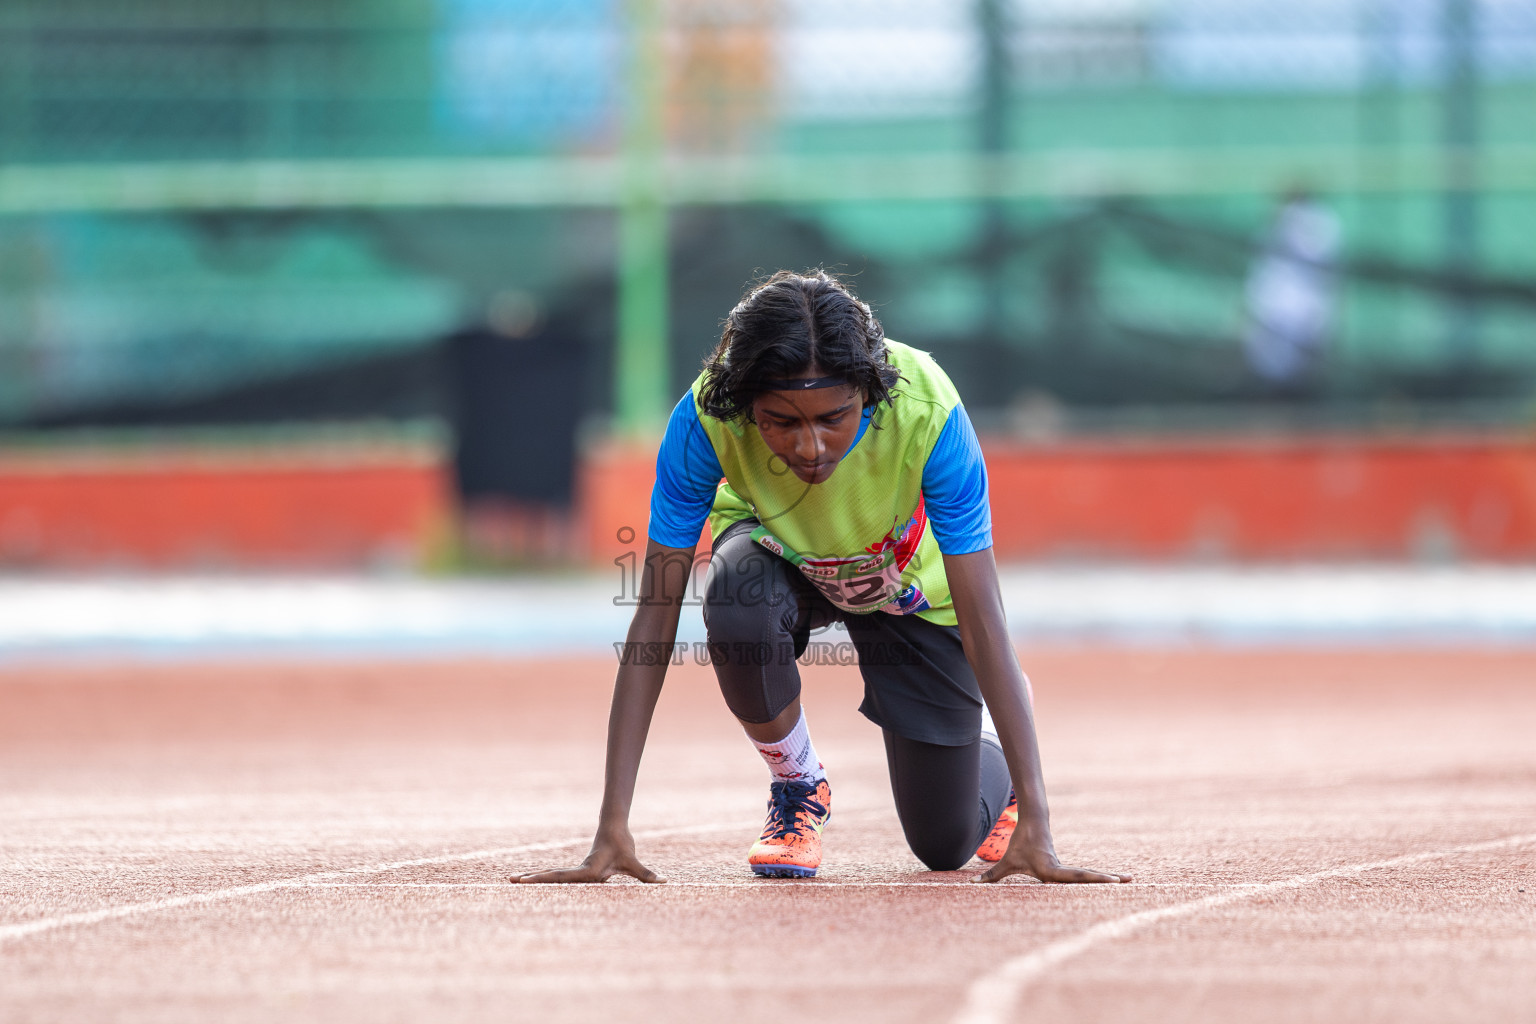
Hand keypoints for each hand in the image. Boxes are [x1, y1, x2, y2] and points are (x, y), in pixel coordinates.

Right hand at [511, 827, 665, 884]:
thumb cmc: (623, 845)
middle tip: (511, 880)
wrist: (615, 828)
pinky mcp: (579, 871)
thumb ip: (646, 874)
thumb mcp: (633, 862)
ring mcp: (576, 870)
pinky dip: (545, 880)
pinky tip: (534, 882)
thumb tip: (662, 882)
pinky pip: (558, 877)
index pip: (563, 877)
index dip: (545, 879)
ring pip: (552, 875)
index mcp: (588, 871)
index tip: (529, 879)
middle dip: (533, 880)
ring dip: (535, 878)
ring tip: (514, 880)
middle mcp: (579, 871)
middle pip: (552, 876)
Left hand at [973, 824, 1129, 884]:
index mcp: (1050, 869)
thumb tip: (973, 884)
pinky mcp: (1067, 866)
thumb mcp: (1006, 861)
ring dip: (1107, 878)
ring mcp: (1066, 867)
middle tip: (1128, 880)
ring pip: (1089, 874)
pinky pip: (1085, 874)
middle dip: (1106, 880)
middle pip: (1087, 876)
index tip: (1105, 879)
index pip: (1073, 876)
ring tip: (1130, 880)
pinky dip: (1099, 878)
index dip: (1090, 878)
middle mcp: (1062, 869)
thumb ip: (991, 875)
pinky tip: (1114, 880)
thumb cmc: (1020, 843)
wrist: (1032, 821)